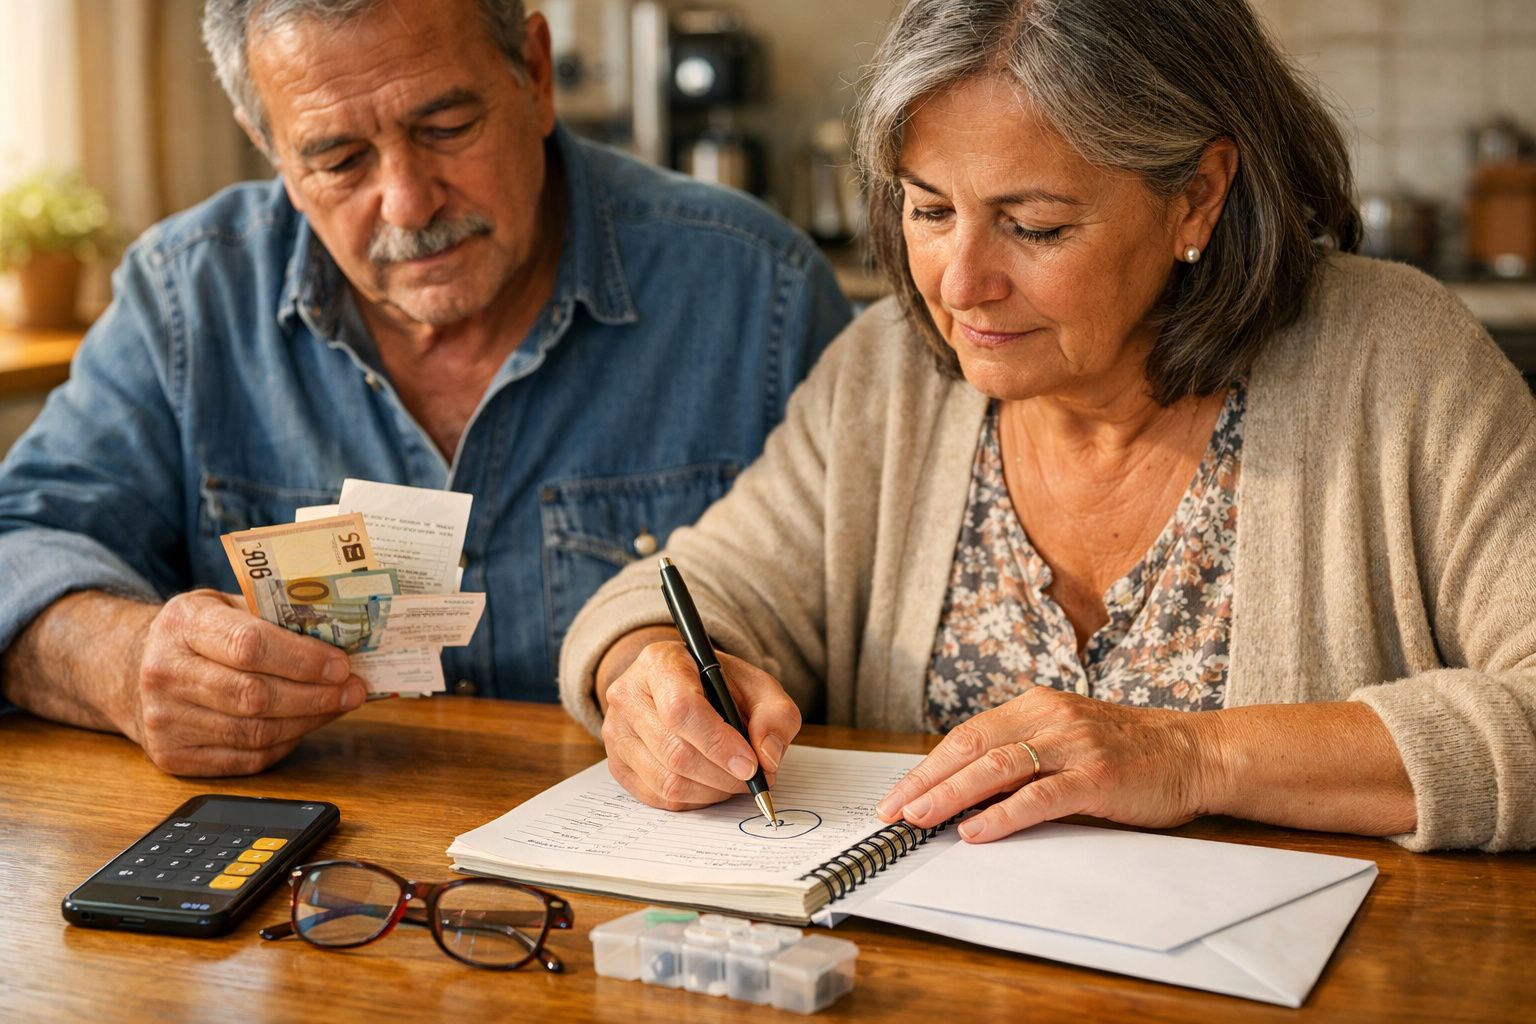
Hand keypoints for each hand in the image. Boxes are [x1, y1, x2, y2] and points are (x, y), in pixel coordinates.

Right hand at [128, 589, 366, 775]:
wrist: (132, 670)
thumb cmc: (196, 633)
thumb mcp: (224, 605)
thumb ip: (272, 616)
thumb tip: (339, 639)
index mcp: (183, 624)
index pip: (249, 645)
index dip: (303, 660)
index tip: (341, 665)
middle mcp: (165, 672)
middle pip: (254, 695)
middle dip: (315, 696)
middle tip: (352, 690)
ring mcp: (164, 720)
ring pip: (254, 732)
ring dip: (307, 722)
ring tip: (337, 707)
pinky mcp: (172, 756)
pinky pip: (244, 759)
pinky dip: (283, 744)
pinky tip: (302, 726)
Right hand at [600, 639, 801, 809]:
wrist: (679, 687)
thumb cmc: (718, 686)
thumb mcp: (757, 686)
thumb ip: (775, 715)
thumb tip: (767, 758)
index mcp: (660, 662)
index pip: (681, 709)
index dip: (718, 743)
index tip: (750, 764)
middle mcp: (628, 694)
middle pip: (674, 752)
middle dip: (723, 775)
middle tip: (753, 778)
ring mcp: (616, 731)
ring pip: (666, 781)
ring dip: (711, 791)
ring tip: (734, 780)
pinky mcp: (617, 763)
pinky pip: (658, 797)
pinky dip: (693, 800)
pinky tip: (711, 784)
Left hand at [875, 685, 1222, 842]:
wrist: (1197, 752)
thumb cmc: (1129, 753)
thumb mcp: (1067, 740)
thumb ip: (1023, 755)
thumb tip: (965, 793)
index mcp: (1035, 706)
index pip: (966, 735)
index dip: (927, 766)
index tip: (896, 795)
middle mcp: (1049, 718)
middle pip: (971, 747)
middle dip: (925, 781)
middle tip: (892, 811)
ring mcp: (1073, 745)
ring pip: (997, 768)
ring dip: (951, 796)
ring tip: (919, 819)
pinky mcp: (1097, 776)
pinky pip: (1040, 796)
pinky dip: (1002, 814)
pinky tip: (976, 832)